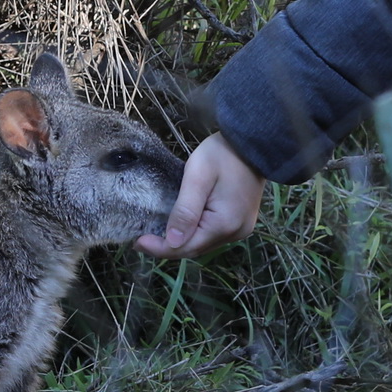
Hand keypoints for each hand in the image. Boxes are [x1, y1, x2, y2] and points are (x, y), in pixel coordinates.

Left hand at [139, 136, 263, 258]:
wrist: (253, 143)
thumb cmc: (223, 154)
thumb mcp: (197, 177)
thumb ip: (185, 210)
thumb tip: (172, 241)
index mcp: (224, 224)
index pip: (186, 247)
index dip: (160, 248)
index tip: (137, 241)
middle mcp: (235, 233)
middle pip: (195, 248)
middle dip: (167, 246)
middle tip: (142, 239)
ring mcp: (240, 229)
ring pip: (203, 243)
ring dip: (181, 241)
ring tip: (157, 234)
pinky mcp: (241, 222)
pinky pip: (213, 235)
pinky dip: (195, 233)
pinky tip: (181, 227)